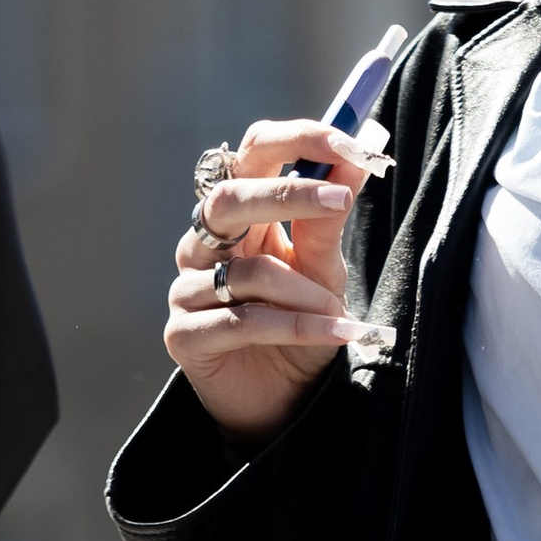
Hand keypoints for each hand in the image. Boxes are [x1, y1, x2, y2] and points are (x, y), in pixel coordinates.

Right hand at [165, 115, 385, 439]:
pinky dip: (297, 327)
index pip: (254, 153)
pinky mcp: (183, 335)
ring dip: (306, 291)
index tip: (350, 143)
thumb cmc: (302, 326)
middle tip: (340, 200)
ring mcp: (187, 289)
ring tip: (341, 313)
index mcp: (240, 216)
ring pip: (246, 271)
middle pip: (230, 198)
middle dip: (288, 194)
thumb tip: (357, 161)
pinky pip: (242, 321)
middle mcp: (205, 245)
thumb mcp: (324, 270)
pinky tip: (337, 335)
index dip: (298, 139)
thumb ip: (328, 220)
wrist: (283, 401)